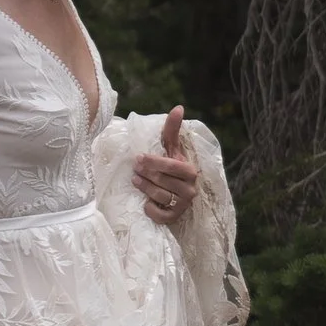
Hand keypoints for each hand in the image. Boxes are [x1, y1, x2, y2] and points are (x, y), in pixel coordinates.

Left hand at [134, 106, 199, 224]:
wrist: (175, 194)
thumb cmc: (170, 167)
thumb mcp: (171, 149)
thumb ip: (172, 130)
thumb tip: (178, 107)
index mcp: (191, 172)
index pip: (172, 166)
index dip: (154, 162)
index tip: (138, 157)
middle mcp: (191, 190)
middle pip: (164, 181)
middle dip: (146, 174)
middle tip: (134, 168)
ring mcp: (183, 205)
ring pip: (160, 196)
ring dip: (145, 188)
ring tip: (135, 180)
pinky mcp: (175, 218)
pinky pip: (161, 216)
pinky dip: (151, 210)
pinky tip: (144, 203)